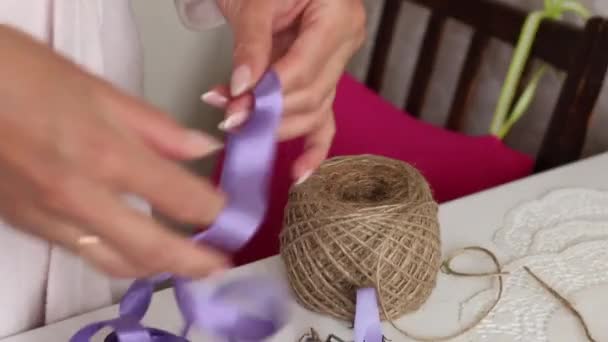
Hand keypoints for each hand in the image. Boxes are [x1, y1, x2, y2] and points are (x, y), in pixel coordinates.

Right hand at [0, 25, 229, 278]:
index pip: (181, 199)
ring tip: (182, 264)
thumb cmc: (18, 73)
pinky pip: (82, 252)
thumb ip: (157, 127)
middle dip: (195, 263)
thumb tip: (202, 149)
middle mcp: (80, 197)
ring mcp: (50, 218)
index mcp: (106, 154)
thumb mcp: (98, 88)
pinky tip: (130, 248)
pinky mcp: (27, 225)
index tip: (227, 211)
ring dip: (157, 269)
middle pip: (153, 250)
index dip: (214, 210)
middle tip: (219, 265)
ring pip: (115, 263)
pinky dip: (116, 257)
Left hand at [201, 0, 365, 181]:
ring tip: (241, 126)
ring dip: (276, 126)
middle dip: (269, 114)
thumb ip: (250, 45)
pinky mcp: (324, 78)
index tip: (233, 108)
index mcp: (337, 17)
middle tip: (230, 119)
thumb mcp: (255, 2)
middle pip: (311, 96)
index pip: (303, 70)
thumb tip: (242, 89)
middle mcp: (345, 42)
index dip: (268, 95)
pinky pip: (324, 116)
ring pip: (314, 110)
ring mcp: (338, 63)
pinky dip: (314, 146)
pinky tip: (301, 173)